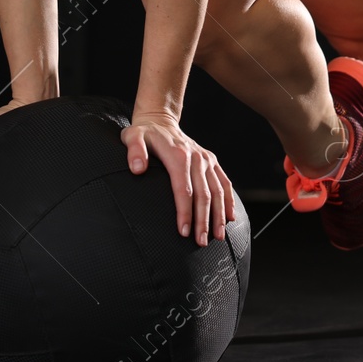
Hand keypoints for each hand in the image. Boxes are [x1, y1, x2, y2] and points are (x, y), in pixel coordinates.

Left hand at [121, 112, 234, 246]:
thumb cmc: (144, 133)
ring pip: (218, 191)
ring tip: (218, 237)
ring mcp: (206, 159)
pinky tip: (230, 217)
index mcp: (178, 156)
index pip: (183, 190)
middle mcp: (197, 158)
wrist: (160, 119)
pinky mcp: (211, 160)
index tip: (184, 231)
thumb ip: (134, 152)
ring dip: (219, 215)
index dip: (185, 212)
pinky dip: (229, 200)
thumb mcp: (132, 137)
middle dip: (203, 220)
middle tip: (201, 242)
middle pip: (203, 194)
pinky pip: (224, 182)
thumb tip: (137, 169)